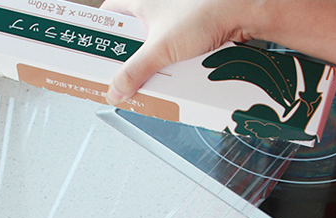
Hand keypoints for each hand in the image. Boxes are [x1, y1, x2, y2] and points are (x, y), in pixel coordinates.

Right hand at [100, 0, 257, 104]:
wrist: (245, 11)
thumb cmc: (207, 10)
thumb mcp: (160, 49)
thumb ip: (134, 72)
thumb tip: (116, 90)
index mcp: (139, 2)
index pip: (106, 17)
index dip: (97, 35)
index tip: (90, 54)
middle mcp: (155, 9)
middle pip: (128, 39)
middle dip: (126, 60)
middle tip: (120, 77)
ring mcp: (173, 22)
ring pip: (150, 49)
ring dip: (149, 66)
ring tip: (148, 80)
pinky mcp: (190, 35)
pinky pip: (170, 55)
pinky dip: (169, 67)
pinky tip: (171, 78)